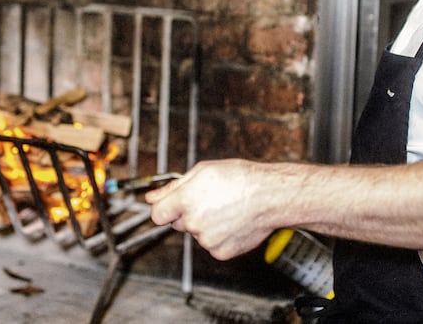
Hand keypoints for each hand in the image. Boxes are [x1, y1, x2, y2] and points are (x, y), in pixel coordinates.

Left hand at [146, 159, 274, 259]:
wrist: (270, 196)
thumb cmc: (241, 179)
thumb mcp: (203, 171)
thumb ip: (173, 187)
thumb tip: (152, 196)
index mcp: (186, 200)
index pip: (157, 214)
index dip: (164, 209)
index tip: (171, 206)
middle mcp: (194, 222)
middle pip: (178, 223)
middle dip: (188, 213)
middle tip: (209, 201)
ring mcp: (207, 240)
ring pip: (196, 234)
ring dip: (205, 224)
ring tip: (226, 209)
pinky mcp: (220, 252)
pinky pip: (211, 245)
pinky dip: (219, 236)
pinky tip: (231, 222)